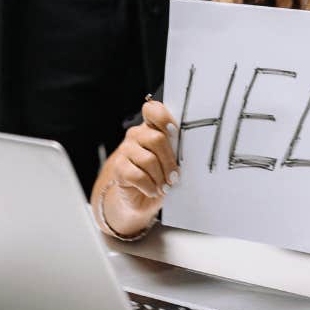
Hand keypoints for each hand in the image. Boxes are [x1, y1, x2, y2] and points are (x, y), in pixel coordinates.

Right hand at [101, 98, 180, 236]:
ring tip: (164, 187)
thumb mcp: (172, 160)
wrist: (140, 199)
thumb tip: (191, 148)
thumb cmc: (161, 176)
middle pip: (157, 139)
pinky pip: (138, 176)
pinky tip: (153, 191)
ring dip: (160, 178)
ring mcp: (125, 150)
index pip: (153, 110)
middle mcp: (136, 134)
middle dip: (169, 161)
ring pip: (149, 160)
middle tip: (174, 177)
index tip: (174, 132)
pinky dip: (150, 187)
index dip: (164, 118)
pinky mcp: (118, 168)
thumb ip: (177, 148)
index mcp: (151, 127)